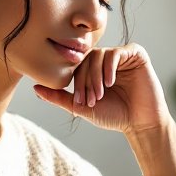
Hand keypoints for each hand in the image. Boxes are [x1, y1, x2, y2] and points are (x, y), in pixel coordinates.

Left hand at [32, 43, 169, 134]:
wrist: (140, 123)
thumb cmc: (113, 115)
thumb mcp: (81, 107)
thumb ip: (58, 97)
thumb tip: (35, 88)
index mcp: (94, 68)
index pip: (78, 64)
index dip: (76, 81)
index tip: (80, 101)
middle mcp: (107, 59)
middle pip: (87, 58)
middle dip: (85, 80)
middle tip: (90, 100)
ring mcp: (121, 55)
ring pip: (99, 55)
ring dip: (96, 77)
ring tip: (99, 95)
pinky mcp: (136, 54)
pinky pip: (116, 52)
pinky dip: (110, 67)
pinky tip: (110, 83)